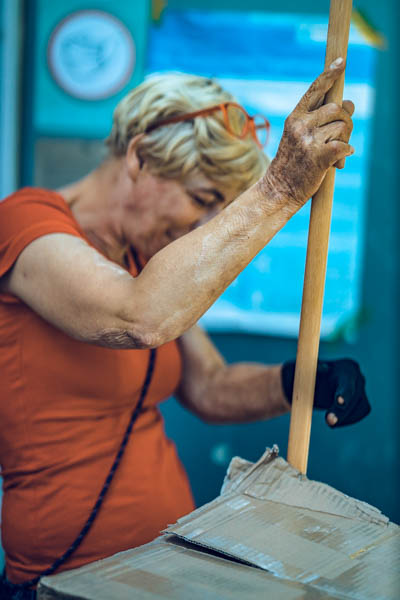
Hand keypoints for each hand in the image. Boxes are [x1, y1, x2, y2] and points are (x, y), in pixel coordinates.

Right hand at [261, 57, 353, 208]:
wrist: (278, 191)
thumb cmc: (291, 165)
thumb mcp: (301, 138)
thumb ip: (322, 120)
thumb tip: (350, 104)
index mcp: (294, 118)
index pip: (315, 90)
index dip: (330, 75)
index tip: (341, 62)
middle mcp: (301, 125)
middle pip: (338, 109)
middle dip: (346, 122)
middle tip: (342, 137)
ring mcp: (309, 140)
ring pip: (343, 128)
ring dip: (345, 140)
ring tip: (335, 156)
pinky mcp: (318, 156)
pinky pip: (344, 146)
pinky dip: (346, 153)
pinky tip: (339, 162)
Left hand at [281, 358, 370, 427]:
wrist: (320, 383)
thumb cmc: (313, 377)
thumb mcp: (311, 374)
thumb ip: (316, 372)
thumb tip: (322, 368)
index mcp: (346, 367)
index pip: (347, 382)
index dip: (344, 393)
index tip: (339, 402)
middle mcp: (358, 377)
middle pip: (355, 397)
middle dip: (342, 411)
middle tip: (330, 422)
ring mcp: (362, 390)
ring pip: (361, 407)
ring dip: (345, 418)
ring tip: (330, 423)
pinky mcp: (363, 402)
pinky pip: (360, 413)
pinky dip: (348, 419)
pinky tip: (335, 422)